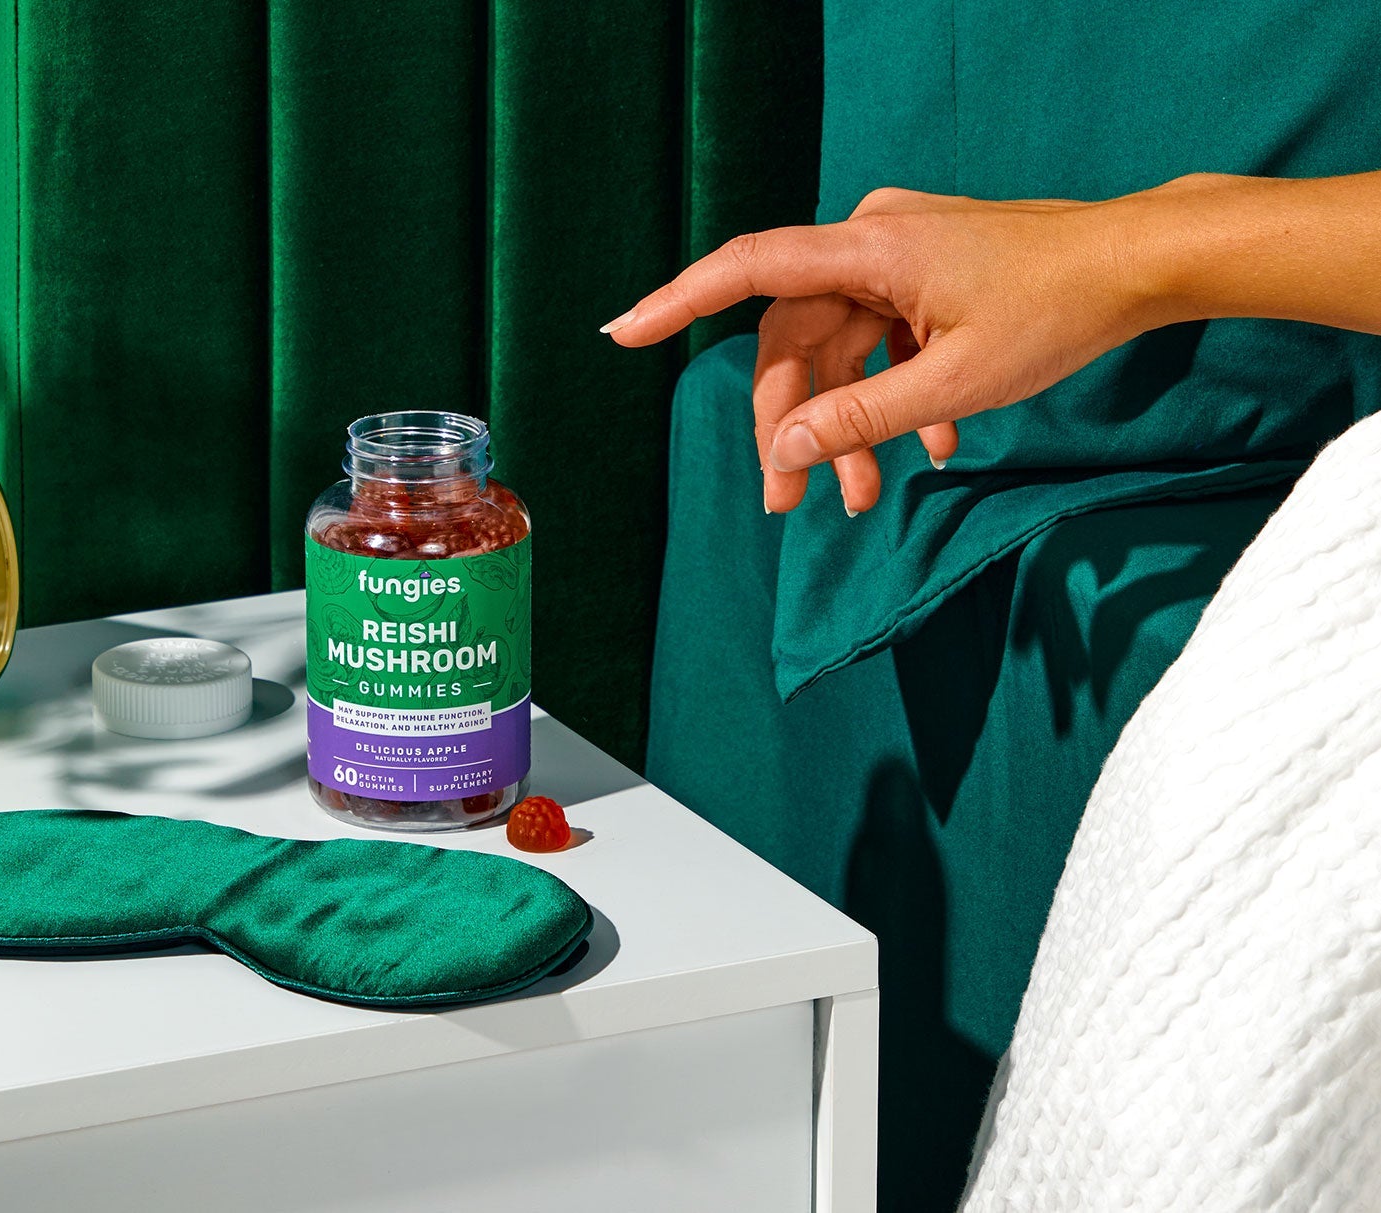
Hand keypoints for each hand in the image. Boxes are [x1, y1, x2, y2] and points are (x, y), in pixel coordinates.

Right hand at [603, 187, 1151, 512]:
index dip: (679, 303)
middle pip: (795, 340)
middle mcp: (871, 244)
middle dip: (793, 425)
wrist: (1142, 266)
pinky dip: (890, 398)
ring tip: (863, 497)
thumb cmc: (1058, 311)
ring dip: (847, 427)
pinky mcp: (923, 278)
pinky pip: (880, 344)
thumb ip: (861, 419)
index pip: (749, 270)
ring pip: (838, 353)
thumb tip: (784, 450)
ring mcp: (898, 259)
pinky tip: (929, 451)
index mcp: (869, 249)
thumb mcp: (954, 383)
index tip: (622, 334)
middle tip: (790, 502)